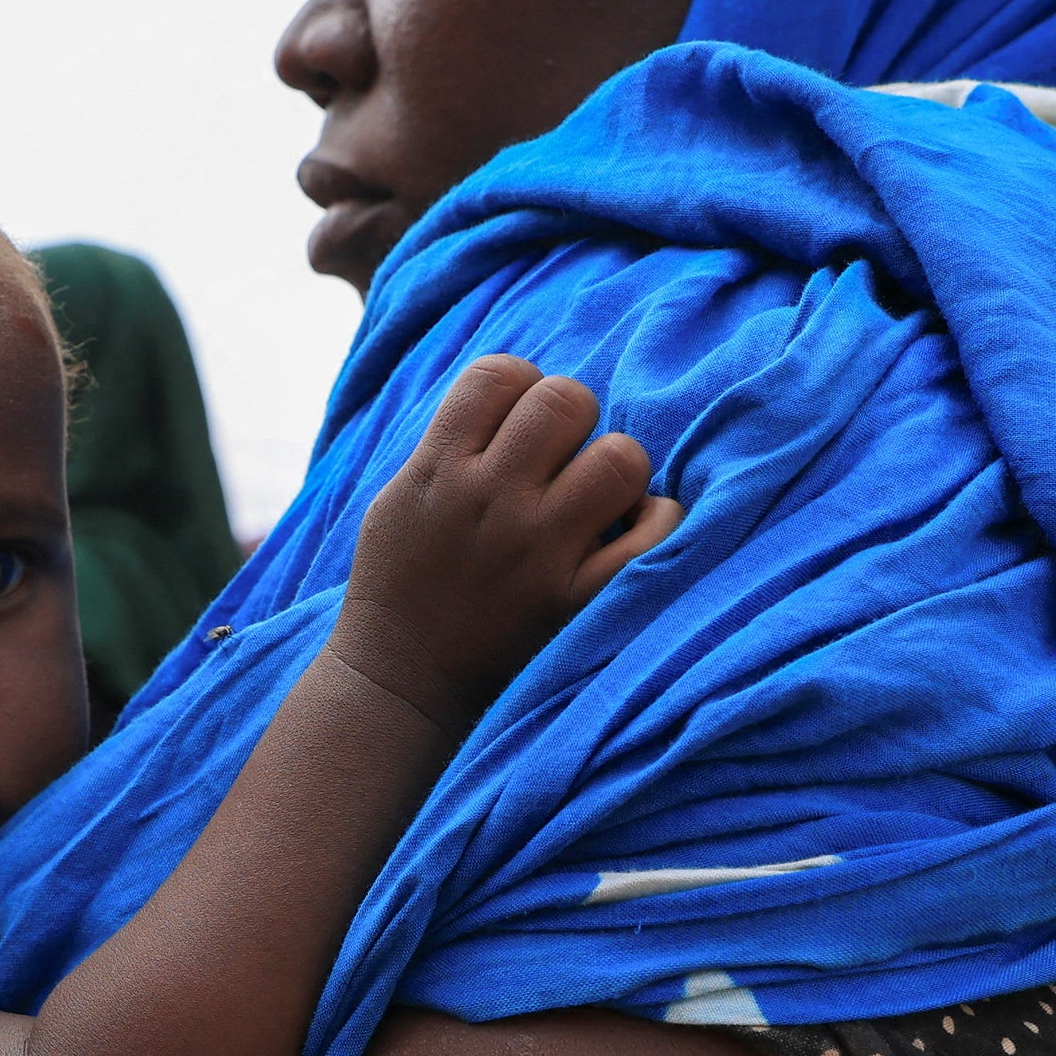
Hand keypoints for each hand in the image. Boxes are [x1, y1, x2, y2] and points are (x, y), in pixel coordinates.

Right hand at [326, 356, 678, 731]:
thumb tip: (519, 395)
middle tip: (562, 458)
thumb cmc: (402, 583)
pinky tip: (635, 531)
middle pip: (565, 399)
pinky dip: (657, 524)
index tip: (516, 423)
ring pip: (619, 457)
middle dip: (572, 418)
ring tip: (597, 497)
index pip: (500, 373)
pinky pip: (653, 535)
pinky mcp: (576, 600)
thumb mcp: (401, 497)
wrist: (399, 682)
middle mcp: (491, 500)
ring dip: (616, 469)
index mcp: (440, 468)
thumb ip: (453, 443)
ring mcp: (538, 551)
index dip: (519, 386)